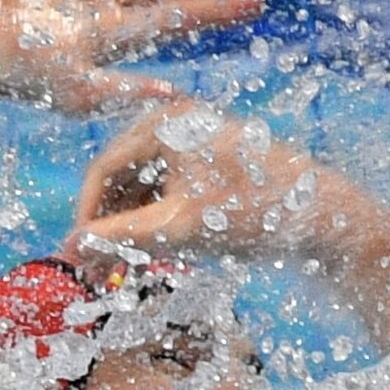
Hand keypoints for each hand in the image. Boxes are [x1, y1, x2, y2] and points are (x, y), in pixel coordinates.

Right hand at [63, 100, 327, 265]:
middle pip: (121, 176)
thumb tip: (69, 249)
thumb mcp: (179, 230)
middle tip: (100, 271)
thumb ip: (121, 239)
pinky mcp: (209, 156)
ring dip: (131, 225)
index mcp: (164, 122)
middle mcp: (176, 119)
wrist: (321, 214)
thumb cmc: (253, 214)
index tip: (78, 258)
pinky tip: (157, 253)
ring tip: (128, 268)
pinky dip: (156, 217)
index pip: (102, 170)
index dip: (86, 217)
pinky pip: (167, 186)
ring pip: (143, 184)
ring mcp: (194, 135)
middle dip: (109, 223)